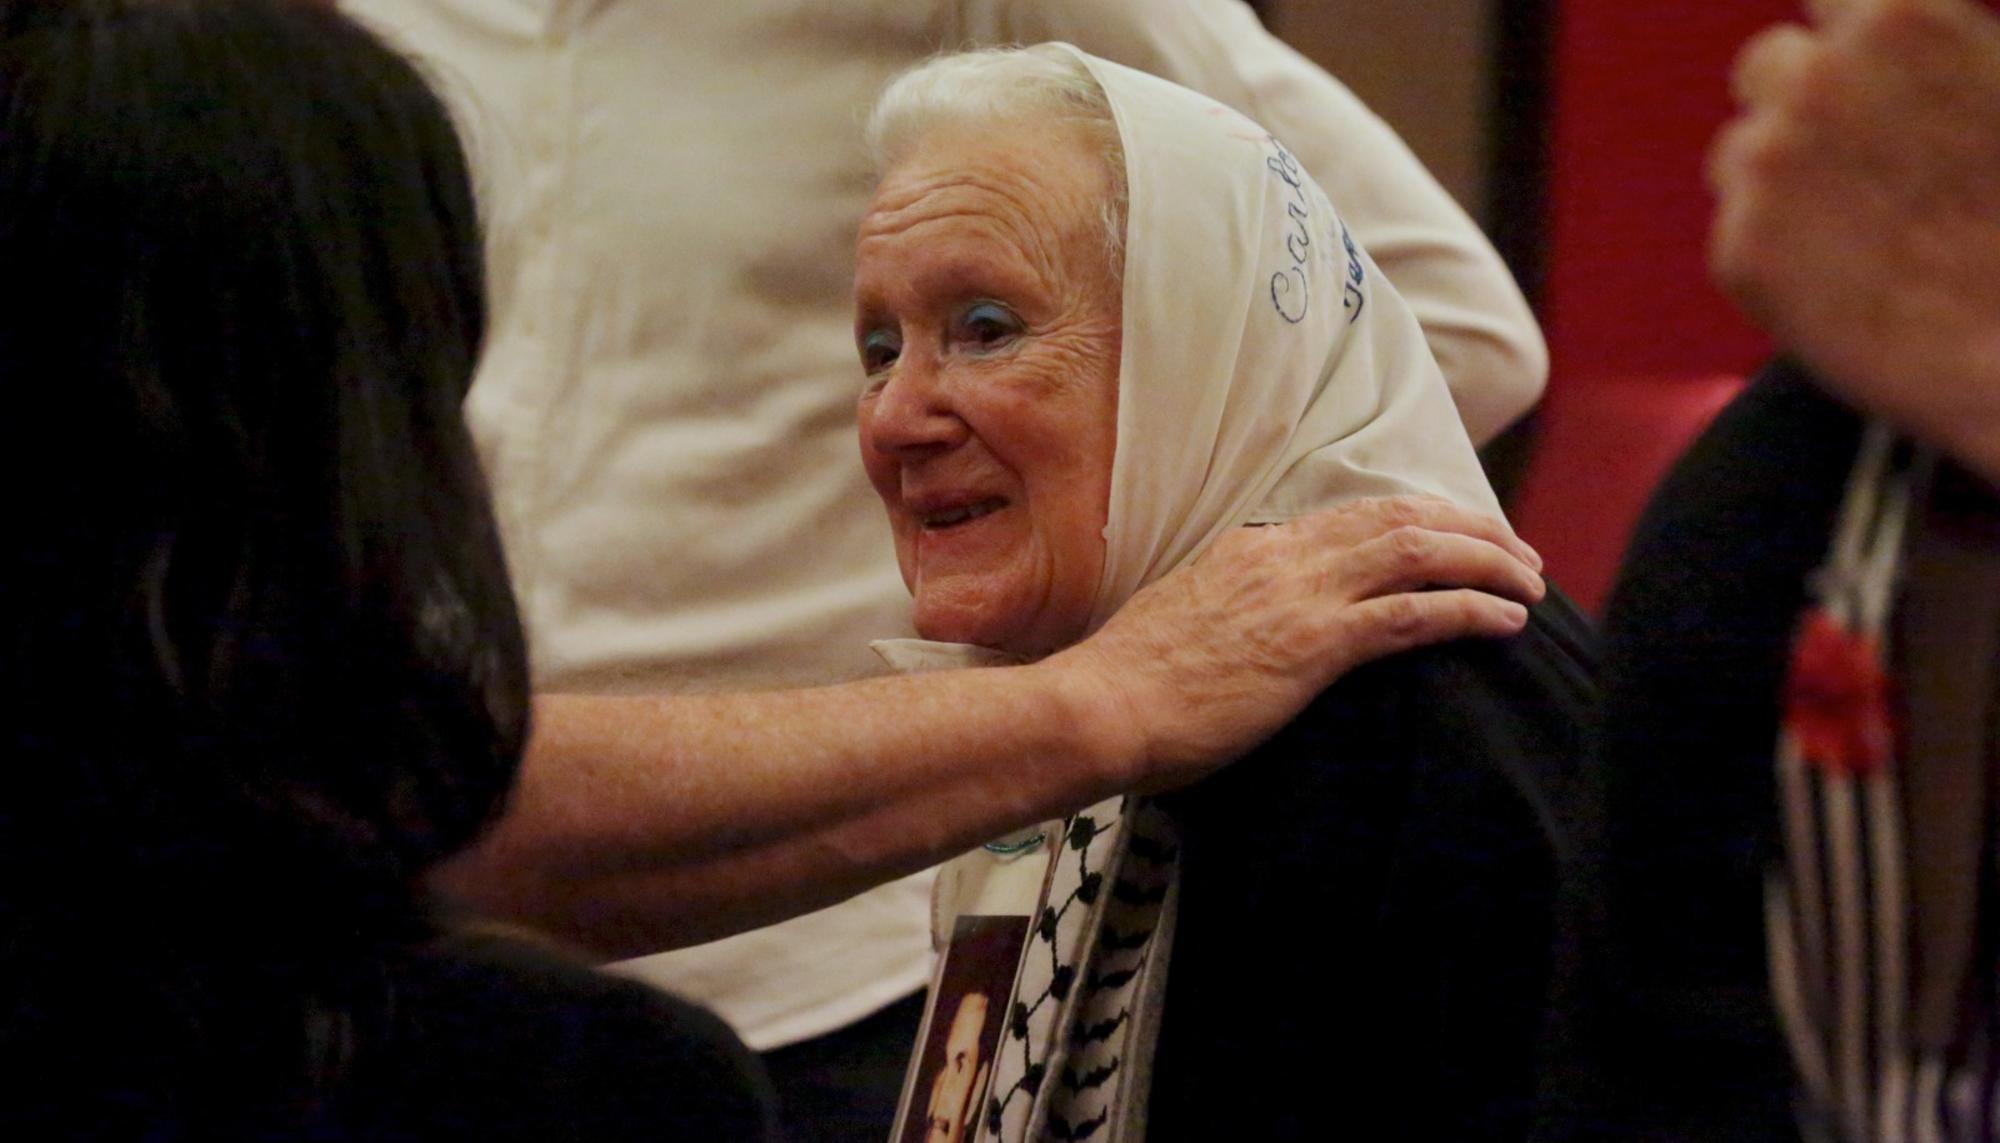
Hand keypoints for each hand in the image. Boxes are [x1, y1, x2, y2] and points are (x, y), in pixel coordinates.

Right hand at [1045, 496, 1543, 791]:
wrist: (1102, 704)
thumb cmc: (1130, 683)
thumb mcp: (1184, 621)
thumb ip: (1228, 609)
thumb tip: (1252, 627)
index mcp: (1250, 547)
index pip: (1351, 516)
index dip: (1417, 521)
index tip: (1455, 536)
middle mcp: (1283, 556)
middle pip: (1400, 519)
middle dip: (1471, 528)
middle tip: (1518, 551)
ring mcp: (1301, 596)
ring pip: (1419, 553)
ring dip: (1485, 561)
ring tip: (1530, 581)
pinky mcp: (1315, 644)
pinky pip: (1413, 614)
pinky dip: (1469, 609)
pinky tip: (1506, 620)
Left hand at [1709, 0, 1999, 480]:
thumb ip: (1935, 51)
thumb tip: (1890, 53)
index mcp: (1900, 19)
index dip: (1843, 38)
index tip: (1851, 67)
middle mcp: (1819, 79)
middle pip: (1765, 65)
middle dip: (1796, 102)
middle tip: (1852, 160)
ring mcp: (1769, 165)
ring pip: (1738, 152)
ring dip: (1778, 181)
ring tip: (1860, 232)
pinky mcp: (1741, 251)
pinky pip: (1737, 234)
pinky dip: (1775, 257)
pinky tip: (1843, 283)